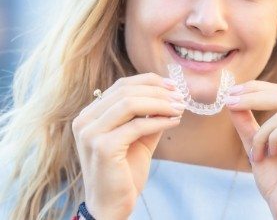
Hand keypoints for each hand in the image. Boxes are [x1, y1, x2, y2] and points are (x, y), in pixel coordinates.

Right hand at [72, 73, 184, 218]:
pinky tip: (174, 121)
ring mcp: (91, 133)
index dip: (149, 81)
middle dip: (158, 91)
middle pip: (126, 91)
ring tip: (180, 108)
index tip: (173, 85)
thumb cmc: (125, 171)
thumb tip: (171, 95)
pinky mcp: (103, 147)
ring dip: (160, 103)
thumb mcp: (138, 137)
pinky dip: (159, 121)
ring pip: (130, 103)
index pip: (121, 85)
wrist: (112, 206)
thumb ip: (149, 115)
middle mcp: (85, 120)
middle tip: (180, 97)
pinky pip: (137, 126)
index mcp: (90, 114)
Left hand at [226, 81, 276, 219]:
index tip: (230, 92)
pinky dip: (271, 140)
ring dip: (260, 134)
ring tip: (258, 155)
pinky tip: (271, 155)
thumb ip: (246, 122)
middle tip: (229, 102)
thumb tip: (231, 98)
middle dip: (251, 96)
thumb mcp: (255, 143)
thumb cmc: (275, 178)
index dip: (255, 88)